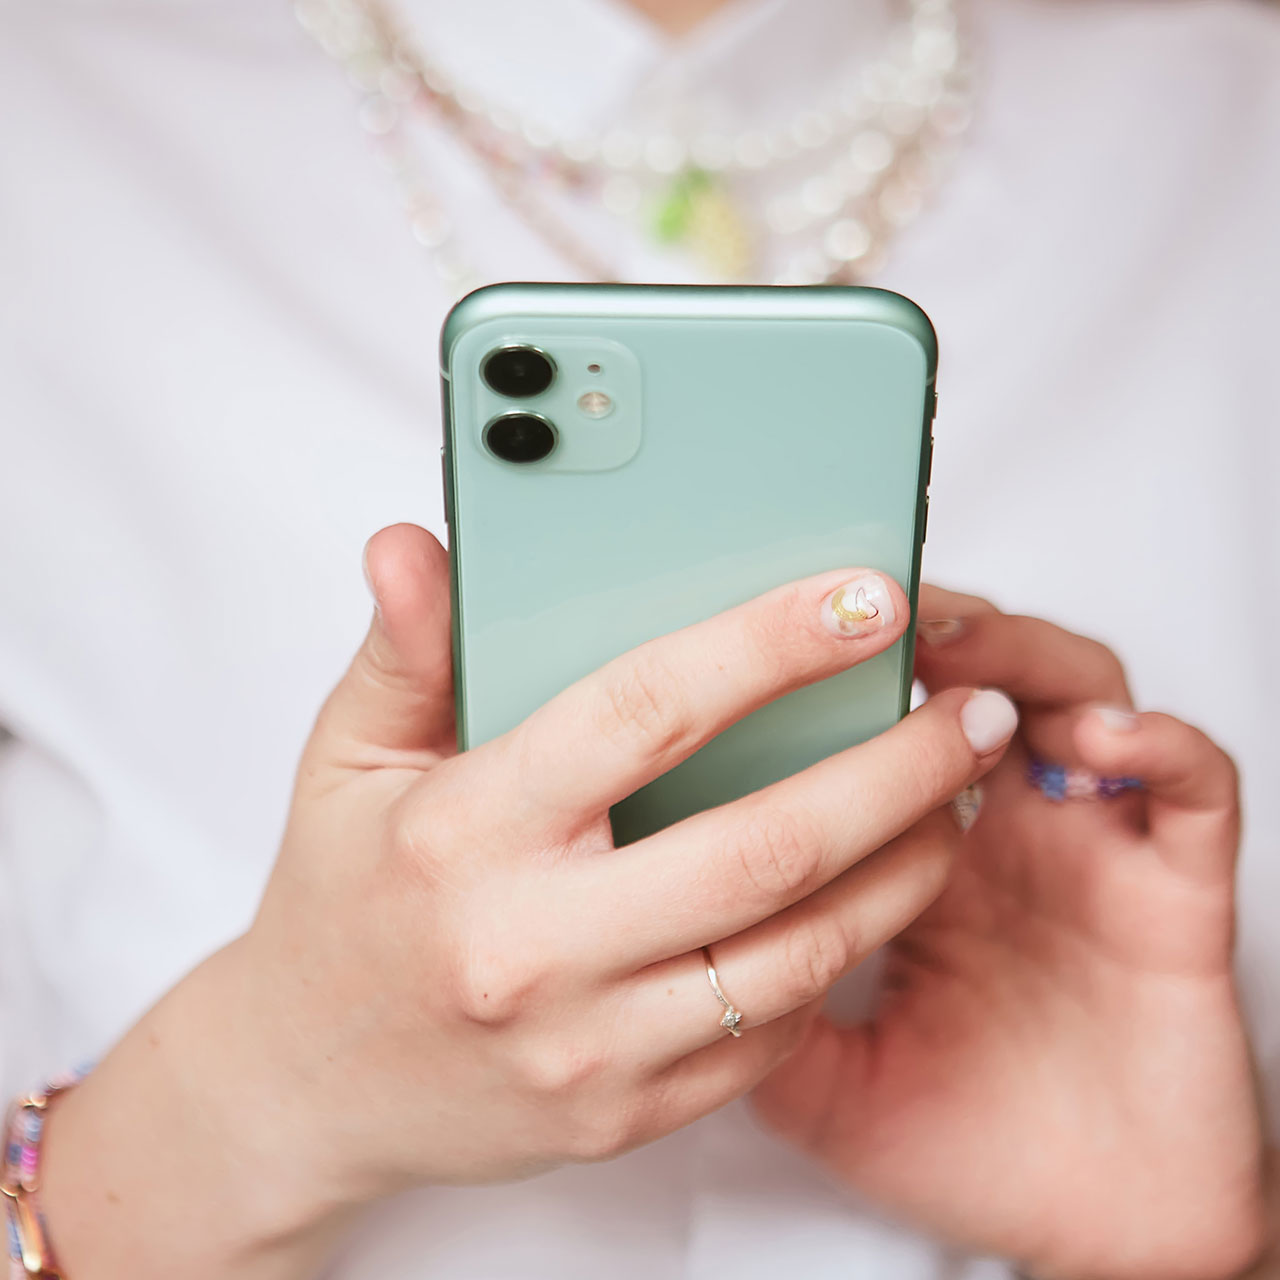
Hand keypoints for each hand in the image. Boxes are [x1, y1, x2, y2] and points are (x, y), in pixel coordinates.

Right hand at [40, 533, 1016, 1278]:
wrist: (309, 1083)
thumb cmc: (340, 900)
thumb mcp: (348, 761)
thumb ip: (404, 651)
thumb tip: (412, 545)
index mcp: (467, 830)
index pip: (643, 713)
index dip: (768, 645)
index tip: (866, 598)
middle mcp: (532, 945)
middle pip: (764, 844)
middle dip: (894, 767)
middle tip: (966, 710)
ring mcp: (586, 1046)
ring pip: (795, 950)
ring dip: (903, 864)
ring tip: (956, 795)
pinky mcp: (622, 1116)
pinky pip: (768, 1033)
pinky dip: (837, 955)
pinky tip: (871, 892)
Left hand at [752, 587, 1267, 1279]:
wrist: (1097, 1230)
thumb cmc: (961, 1147)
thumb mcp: (828, 1079)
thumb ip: (754, 1008)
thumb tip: (647, 944)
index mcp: (918, 857)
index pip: (879, 727)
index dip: (842, 673)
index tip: (784, 637)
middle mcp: (1004, 832)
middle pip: (976, 679)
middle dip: (930, 630)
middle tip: (878, 604)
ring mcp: (1093, 849)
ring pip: (1080, 692)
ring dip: (1023, 654)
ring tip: (962, 650)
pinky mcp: (1181, 890)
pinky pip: (1196, 788)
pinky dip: (1158, 741)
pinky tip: (1099, 737)